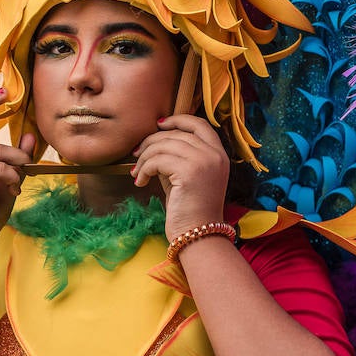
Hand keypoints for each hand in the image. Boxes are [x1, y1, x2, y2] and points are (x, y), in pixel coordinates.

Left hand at [131, 115, 228, 239]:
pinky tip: (140, 181)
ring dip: (144, 157)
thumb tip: (153, 141)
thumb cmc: (190, 209)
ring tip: (137, 172)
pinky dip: (144, 169)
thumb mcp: (187, 176)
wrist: (198, 235)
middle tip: (136, 155)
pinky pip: (157, 160)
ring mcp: (204, 161)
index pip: (199, 124)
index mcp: (219, 154)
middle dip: (151, 142)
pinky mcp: (189, 172)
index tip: (159, 125)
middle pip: (176, 134)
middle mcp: (214, 154)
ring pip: (164, 145)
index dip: (178, 120)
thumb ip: (177, 156)